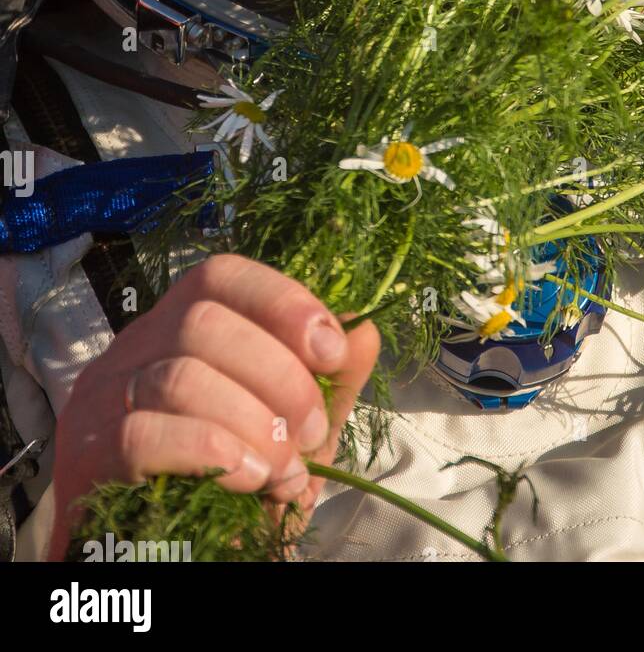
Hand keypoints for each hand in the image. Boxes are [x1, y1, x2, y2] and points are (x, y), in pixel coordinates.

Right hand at [46, 254, 380, 559]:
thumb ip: (332, 380)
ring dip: (252, 425)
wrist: (185, 558)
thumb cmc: (239, 482)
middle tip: (311, 432)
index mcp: (181, 324)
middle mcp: (134, 348)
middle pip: (203, 323)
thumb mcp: (297, 427)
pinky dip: (212, 453)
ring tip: (285, 471)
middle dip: (278, 377)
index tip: (332, 352)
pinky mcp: (86, 456)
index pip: (222, 276)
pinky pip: (145, 434)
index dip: (283, 301)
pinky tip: (249, 480)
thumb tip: (365, 328)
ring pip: (180, 377)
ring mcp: (102, 398)